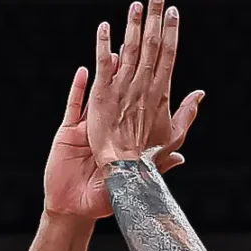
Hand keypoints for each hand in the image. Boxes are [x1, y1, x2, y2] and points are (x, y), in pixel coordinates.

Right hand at [43, 63, 201, 219]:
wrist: (77, 209)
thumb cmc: (105, 197)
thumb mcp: (134, 181)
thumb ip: (159, 165)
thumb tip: (181, 157)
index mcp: (124, 135)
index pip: (141, 101)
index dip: (150, 79)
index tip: (161, 58)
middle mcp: (108, 126)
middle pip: (122, 89)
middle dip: (130, 66)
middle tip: (139, 42)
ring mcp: (88, 127)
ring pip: (100, 92)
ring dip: (107, 72)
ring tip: (116, 50)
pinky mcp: (69, 133)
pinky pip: (74, 106)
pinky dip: (79, 89)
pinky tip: (85, 71)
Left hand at [86, 0, 201, 169]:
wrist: (125, 167)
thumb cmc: (150, 155)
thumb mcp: (175, 135)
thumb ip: (188, 112)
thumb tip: (200, 93)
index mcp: (161, 93)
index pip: (169, 55)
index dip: (172, 31)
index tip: (173, 12)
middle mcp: (143, 85)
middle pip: (152, 45)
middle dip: (155, 18)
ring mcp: (122, 87)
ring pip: (130, 48)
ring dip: (133, 24)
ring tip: (136, 3)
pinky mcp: (102, 92)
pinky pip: (103, 62)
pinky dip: (104, 43)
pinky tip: (105, 25)